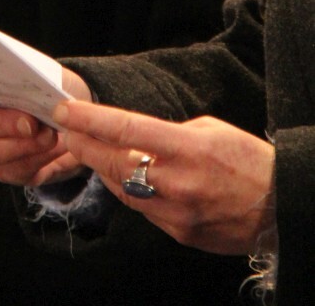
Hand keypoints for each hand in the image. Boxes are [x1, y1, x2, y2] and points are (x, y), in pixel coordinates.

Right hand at [0, 63, 91, 186]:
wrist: (71, 122)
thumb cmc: (51, 89)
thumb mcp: (48, 73)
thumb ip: (37, 73)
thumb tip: (37, 79)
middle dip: (3, 123)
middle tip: (31, 123)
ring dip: (23, 145)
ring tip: (50, 137)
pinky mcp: (3, 170)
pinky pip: (14, 170)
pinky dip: (38, 159)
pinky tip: (55, 149)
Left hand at [53, 99, 275, 254]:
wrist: (279, 206)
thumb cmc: (246, 159)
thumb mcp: (209, 129)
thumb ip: (167, 133)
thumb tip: (133, 135)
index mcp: (188, 149)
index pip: (126, 130)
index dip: (90, 120)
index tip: (65, 111)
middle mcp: (178, 183)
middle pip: (115, 163)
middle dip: (85, 144)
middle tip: (67, 130)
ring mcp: (177, 213)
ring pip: (122, 189)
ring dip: (102, 167)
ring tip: (88, 148)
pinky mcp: (179, 233)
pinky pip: (142, 209)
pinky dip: (127, 190)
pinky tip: (120, 175)